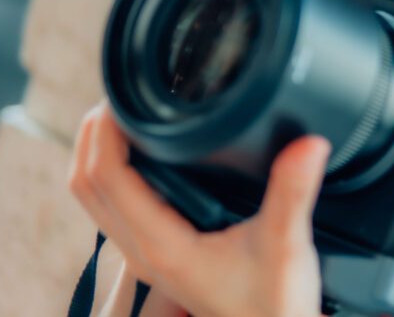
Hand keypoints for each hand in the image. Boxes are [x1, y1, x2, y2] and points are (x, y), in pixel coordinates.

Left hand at [68, 100, 331, 316]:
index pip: (108, 179)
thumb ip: (294, 192)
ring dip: (97, 154)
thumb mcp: (287, 244)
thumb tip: (308, 145)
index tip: (121, 99)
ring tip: (123, 116)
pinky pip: (114, 208)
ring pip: (94, 199)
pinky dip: (113, 174)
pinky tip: (144, 155)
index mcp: (164, 245)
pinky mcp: (159, 254)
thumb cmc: (273, 306)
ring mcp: (146, 256)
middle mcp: (144, 251)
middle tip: (116, 97)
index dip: (106, 133)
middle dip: (92, 136)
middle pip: (85, 186)